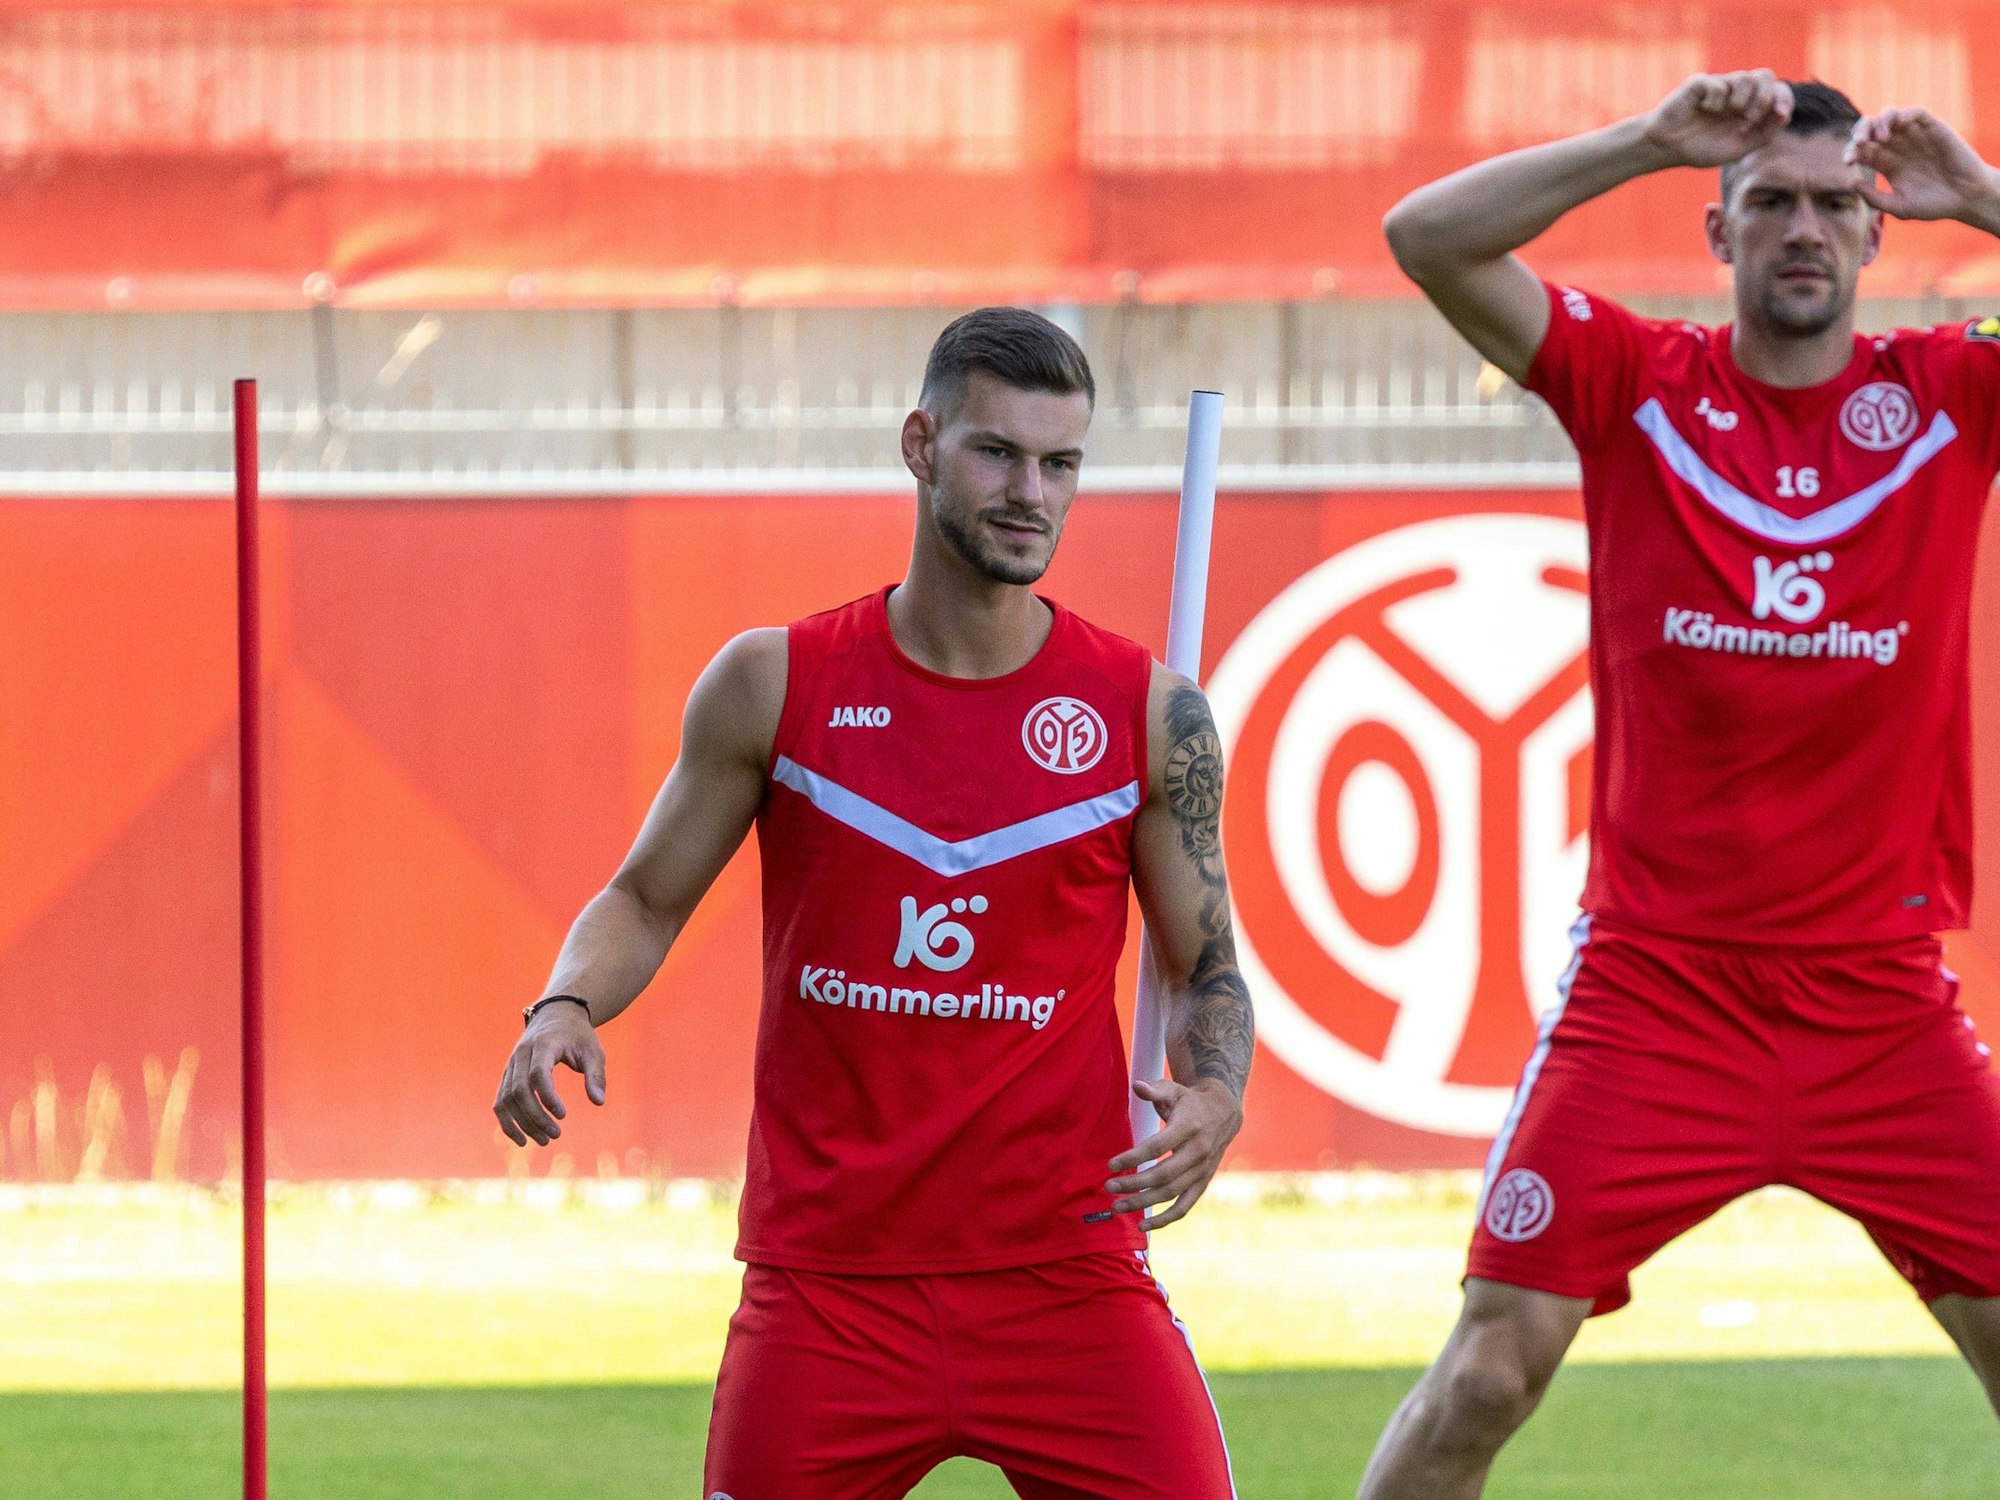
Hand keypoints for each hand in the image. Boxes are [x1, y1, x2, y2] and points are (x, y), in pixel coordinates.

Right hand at [493, 1007, 606, 1146]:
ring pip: (506, 1099)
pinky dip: (507, 1122)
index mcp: (543, 1044)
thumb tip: (599, 1102)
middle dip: (535, 1116)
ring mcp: (511, 1065)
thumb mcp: (593, 1050)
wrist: (556, 1014)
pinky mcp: (507, 1075)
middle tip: (556, 1135)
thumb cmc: (577, 1035)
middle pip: (519, 1090)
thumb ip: (596, 1075)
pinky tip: (523, 1139)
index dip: (547, 1097)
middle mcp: (521, 1054)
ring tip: (544, 1140)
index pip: (538, 1074)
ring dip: (522, 1123)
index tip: (563, 1115)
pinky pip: (500, 1101)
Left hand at [1102, 1078, 1241, 1229]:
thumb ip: (1155, 1090)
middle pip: (1163, 1174)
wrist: (1224, 1113)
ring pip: (1172, 1193)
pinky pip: (1185, 1206)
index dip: (1133, 1157)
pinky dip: (1165, 1220)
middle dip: (1134, 1184)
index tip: (1111, 1165)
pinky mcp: (1203, 1183)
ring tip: (1118, 1206)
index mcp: (1189, 1127)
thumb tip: (1136, 1086)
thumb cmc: (1189, 1101)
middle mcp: (1198, 1151)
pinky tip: (1143, 1227)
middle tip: (1109, 1187)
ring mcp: (1202, 1170)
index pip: (1157, 1147)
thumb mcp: (1174, 1089)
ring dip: (1144, 1203)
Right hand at [1641, 70, 1792, 169]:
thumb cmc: (1700, 148)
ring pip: (1745, 77)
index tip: (1779, 113)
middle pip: (1766, 76)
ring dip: (1742, 99)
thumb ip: (1764, 133)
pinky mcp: (1700, 83)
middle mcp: (1737, 93)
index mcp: (1750, 107)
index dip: (1783, 98)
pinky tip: (1704, 109)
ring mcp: (1719, 86)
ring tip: (1728, 113)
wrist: (1666, 148)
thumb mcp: (1738, 148)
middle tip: (1750, 116)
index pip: (1778, 91)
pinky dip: (1715, 100)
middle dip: (1764, 96)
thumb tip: (1784, 113)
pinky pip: (1717, 84)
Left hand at [1846, 107, 1999, 224]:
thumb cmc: (1934, 205)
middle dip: (1860, 132)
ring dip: (1880, 122)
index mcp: (1886, 164)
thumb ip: (1875, 198)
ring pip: (1891, 116)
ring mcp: (1915, 136)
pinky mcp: (1934, 129)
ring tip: (1880, 139)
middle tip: (1859, 144)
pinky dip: (1905, 115)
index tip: (1848, 162)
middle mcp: (1898, 147)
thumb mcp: (1899, 207)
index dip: (1851, 152)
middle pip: (1871, 130)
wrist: (1966, 198)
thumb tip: (1851, 182)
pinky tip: (1899, 126)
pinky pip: (1916, 113)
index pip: (1862, 151)